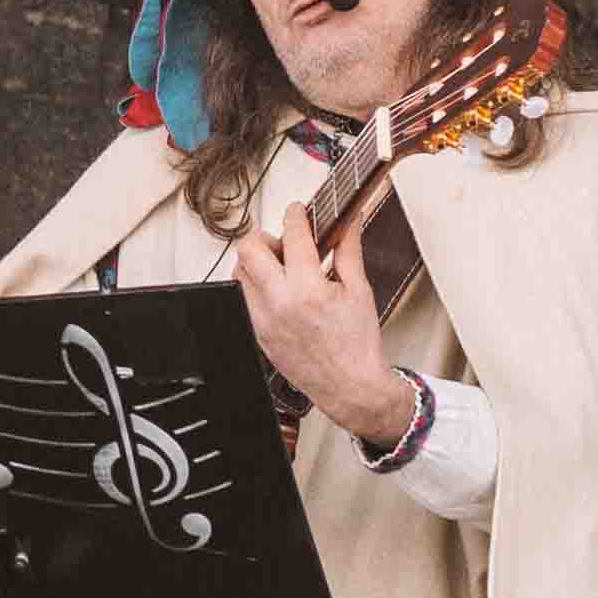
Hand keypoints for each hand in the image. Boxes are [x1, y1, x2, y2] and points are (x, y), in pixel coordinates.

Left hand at [234, 205, 420, 446]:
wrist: (350, 386)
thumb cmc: (357, 345)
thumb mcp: (359, 291)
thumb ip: (349, 251)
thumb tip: (350, 222)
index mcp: (308, 290)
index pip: (292, 236)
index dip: (295, 216)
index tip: (298, 211)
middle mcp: (279, 304)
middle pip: (249, 249)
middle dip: (264, 236)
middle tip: (283, 242)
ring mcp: (263, 320)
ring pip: (238, 273)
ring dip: (255, 261)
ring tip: (279, 266)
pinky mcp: (257, 333)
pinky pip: (243, 298)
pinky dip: (254, 285)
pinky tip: (275, 289)